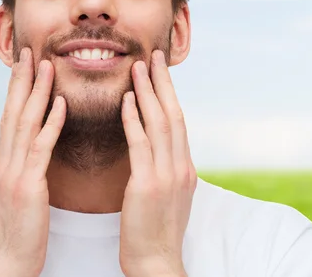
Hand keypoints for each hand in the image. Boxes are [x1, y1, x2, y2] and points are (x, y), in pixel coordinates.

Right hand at [0, 49, 65, 276]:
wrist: (9, 263)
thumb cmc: (21, 228)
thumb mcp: (20, 190)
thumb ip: (26, 165)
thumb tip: (36, 144)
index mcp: (6, 162)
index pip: (11, 116)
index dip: (18, 88)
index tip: (26, 63)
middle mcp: (6, 161)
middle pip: (14, 111)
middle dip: (23, 80)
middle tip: (31, 51)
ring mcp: (15, 173)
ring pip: (25, 122)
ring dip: (37, 91)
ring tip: (47, 65)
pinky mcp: (28, 187)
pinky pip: (41, 148)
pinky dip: (51, 123)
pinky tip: (61, 103)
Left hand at [119, 50, 195, 276]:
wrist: (156, 263)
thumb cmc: (156, 230)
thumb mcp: (170, 194)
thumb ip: (168, 167)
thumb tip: (162, 147)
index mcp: (185, 166)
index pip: (178, 120)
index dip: (169, 93)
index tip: (160, 71)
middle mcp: (181, 165)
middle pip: (173, 113)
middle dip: (163, 82)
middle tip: (154, 56)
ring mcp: (167, 174)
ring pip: (160, 122)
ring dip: (148, 92)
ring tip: (139, 67)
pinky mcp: (147, 185)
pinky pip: (141, 144)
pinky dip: (134, 119)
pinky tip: (126, 100)